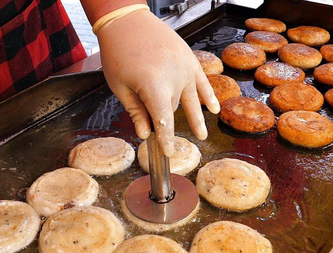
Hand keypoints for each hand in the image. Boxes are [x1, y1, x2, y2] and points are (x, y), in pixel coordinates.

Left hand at [95, 9, 219, 156]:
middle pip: (173, 109)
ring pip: (189, 99)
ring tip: (201, 136)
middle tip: (158, 134)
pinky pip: (203, 82)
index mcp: (154, 86)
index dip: (167, 139)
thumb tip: (146, 134)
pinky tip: (214, 110)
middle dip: (165, 120)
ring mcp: (185, 68)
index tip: (168, 153)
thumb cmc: (119, 52)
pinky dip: (208, 96)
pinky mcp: (190, 60)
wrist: (128, 20)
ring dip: (195, 118)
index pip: (165, 121)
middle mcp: (174, 78)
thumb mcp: (120, 86)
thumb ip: (136, 111)